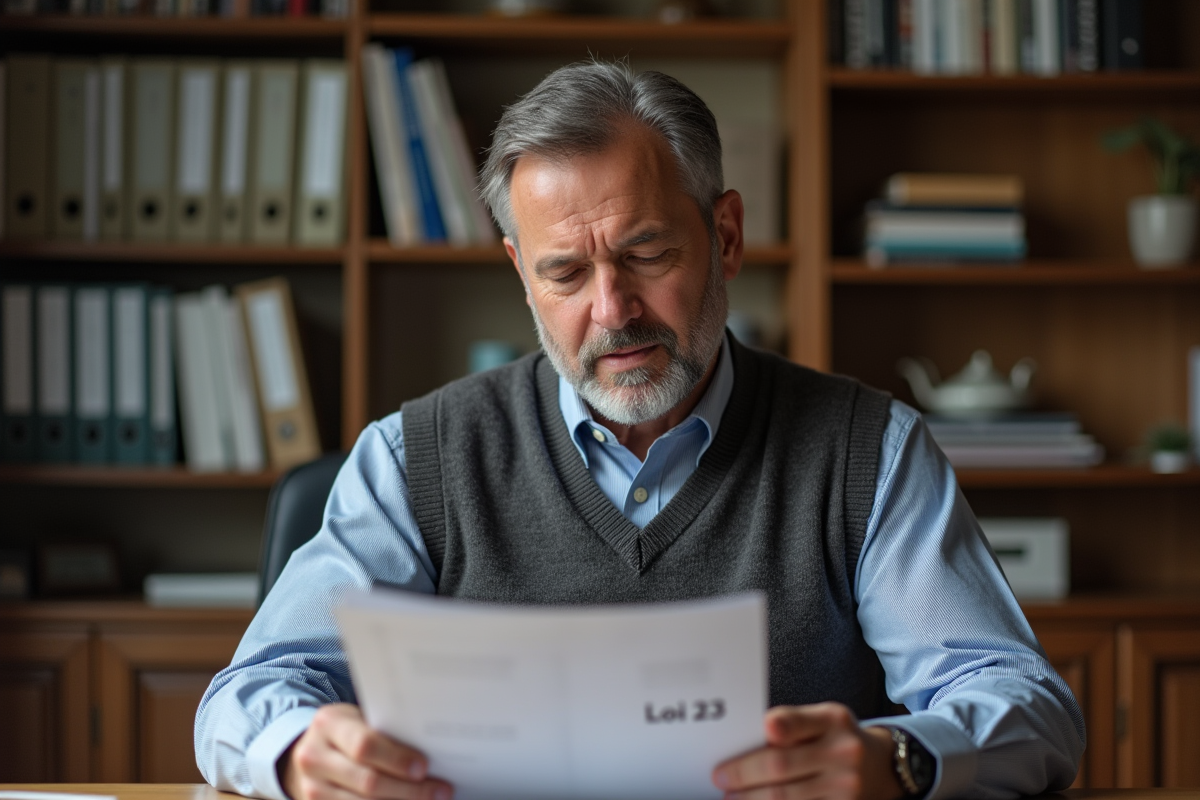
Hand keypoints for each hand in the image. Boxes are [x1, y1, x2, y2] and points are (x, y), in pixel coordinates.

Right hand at [282, 703, 452, 799]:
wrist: (310, 750)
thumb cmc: (348, 731)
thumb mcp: (359, 719)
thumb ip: (385, 732)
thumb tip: (432, 750)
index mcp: (328, 725)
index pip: (364, 745)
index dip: (396, 759)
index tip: (424, 767)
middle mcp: (313, 757)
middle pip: (367, 781)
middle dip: (409, 789)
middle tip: (442, 791)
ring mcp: (312, 788)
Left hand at [712, 703, 903, 799]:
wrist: (884, 766)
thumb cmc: (837, 738)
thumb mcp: (822, 719)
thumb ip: (792, 725)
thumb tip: (746, 739)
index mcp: (833, 720)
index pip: (796, 721)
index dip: (774, 728)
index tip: (742, 734)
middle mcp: (843, 752)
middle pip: (782, 765)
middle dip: (743, 773)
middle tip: (720, 778)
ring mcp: (847, 786)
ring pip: (787, 796)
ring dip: (752, 798)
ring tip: (730, 797)